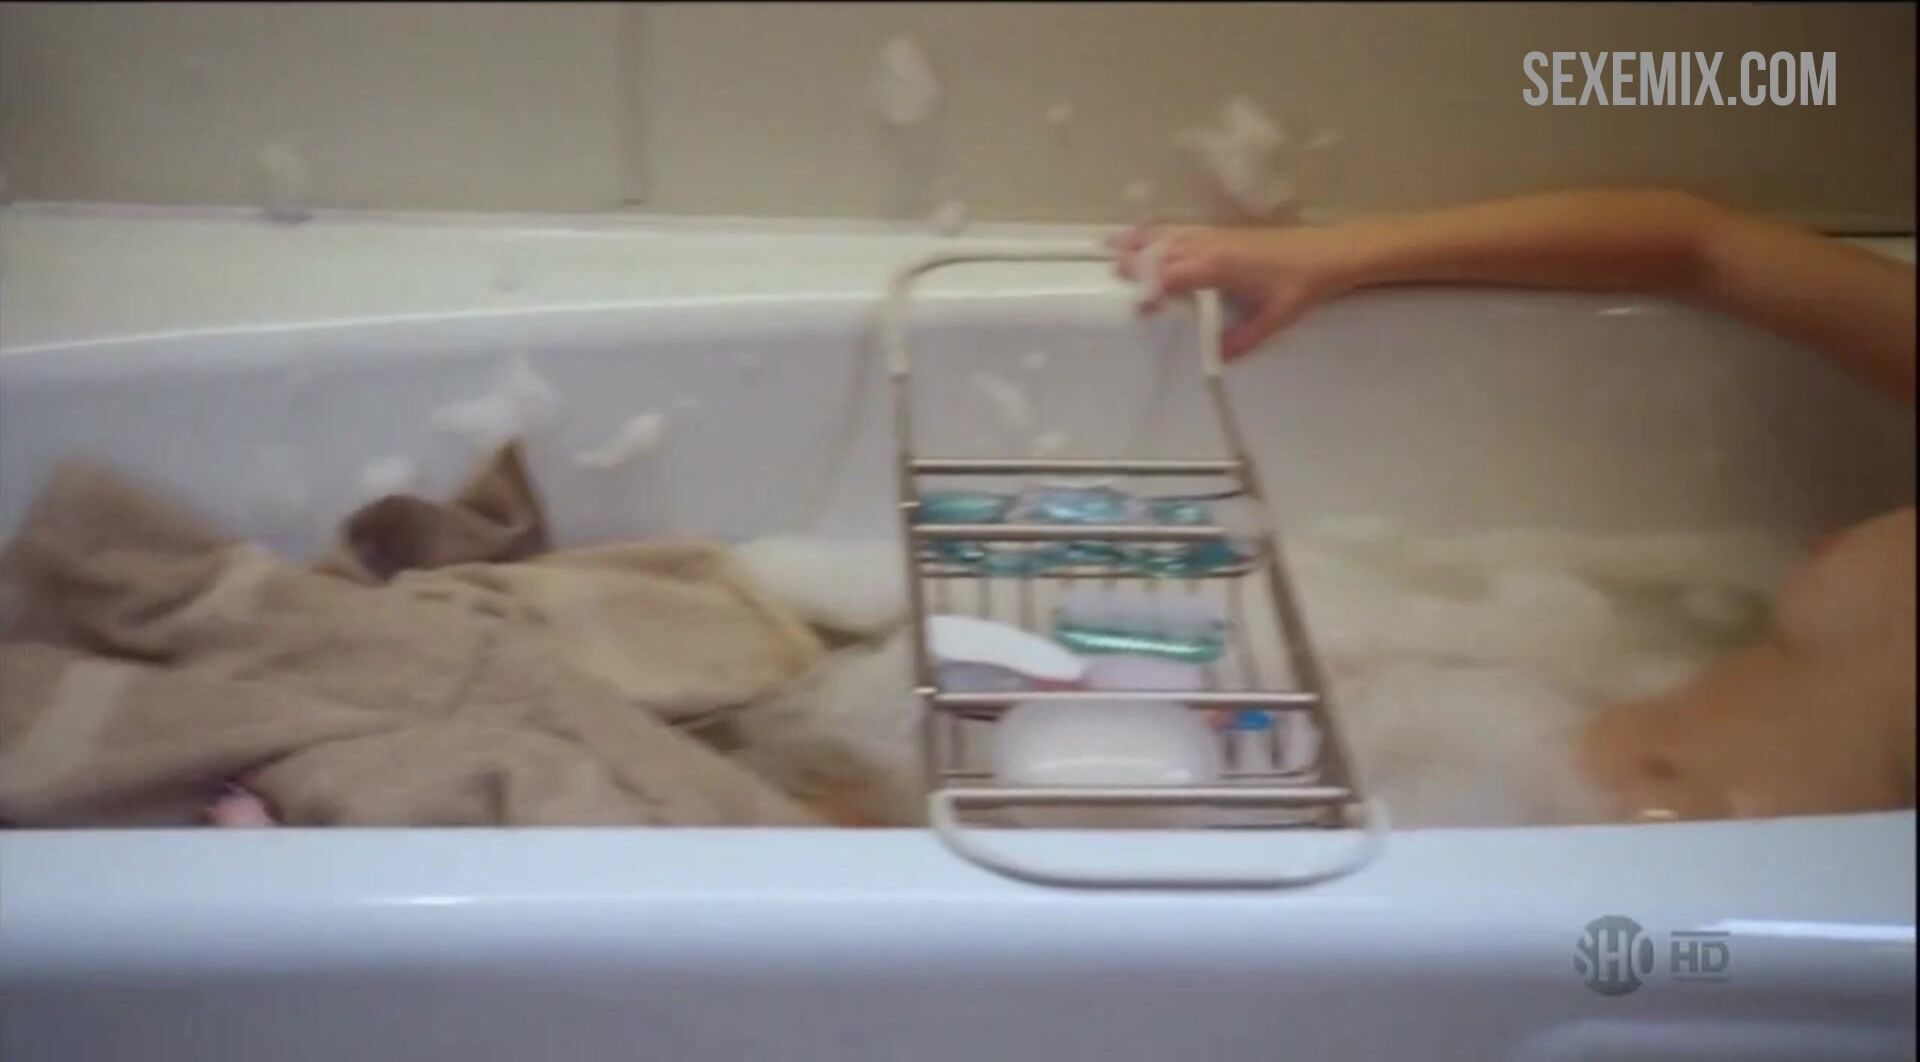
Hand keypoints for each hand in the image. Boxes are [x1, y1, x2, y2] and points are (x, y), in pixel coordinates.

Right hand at [1108, 224, 1367, 360]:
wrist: (1329, 253)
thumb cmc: (1302, 285)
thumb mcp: (1273, 319)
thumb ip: (1243, 339)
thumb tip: (1218, 359)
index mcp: (1219, 266)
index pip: (1174, 276)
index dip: (1153, 291)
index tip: (1140, 310)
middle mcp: (1212, 245)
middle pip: (1165, 250)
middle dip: (1137, 261)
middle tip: (1111, 272)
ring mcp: (1217, 235)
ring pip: (1170, 235)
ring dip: (1141, 240)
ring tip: (1111, 243)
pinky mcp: (1224, 232)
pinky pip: (1183, 229)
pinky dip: (1160, 232)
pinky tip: (1150, 235)